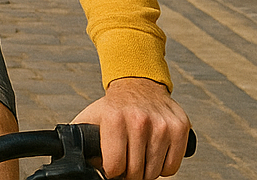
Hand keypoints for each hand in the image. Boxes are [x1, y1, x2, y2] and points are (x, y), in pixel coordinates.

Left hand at [72, 77, 190, 179]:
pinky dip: (163, 167)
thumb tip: (76, 160)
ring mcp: (162, 125)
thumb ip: (79, 138)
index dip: (112, 171)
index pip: (115, 166)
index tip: (112, 166)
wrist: (139, 84)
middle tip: (126, 163)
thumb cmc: (114, 106)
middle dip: (128, 173)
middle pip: (136, 172)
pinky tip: (154, 154)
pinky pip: (172, 167)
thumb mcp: (91, 117)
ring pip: (154, 172)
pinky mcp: (180, 128)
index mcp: (114, 118)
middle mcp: (139, 120)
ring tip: (139, 157)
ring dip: (146, 171)